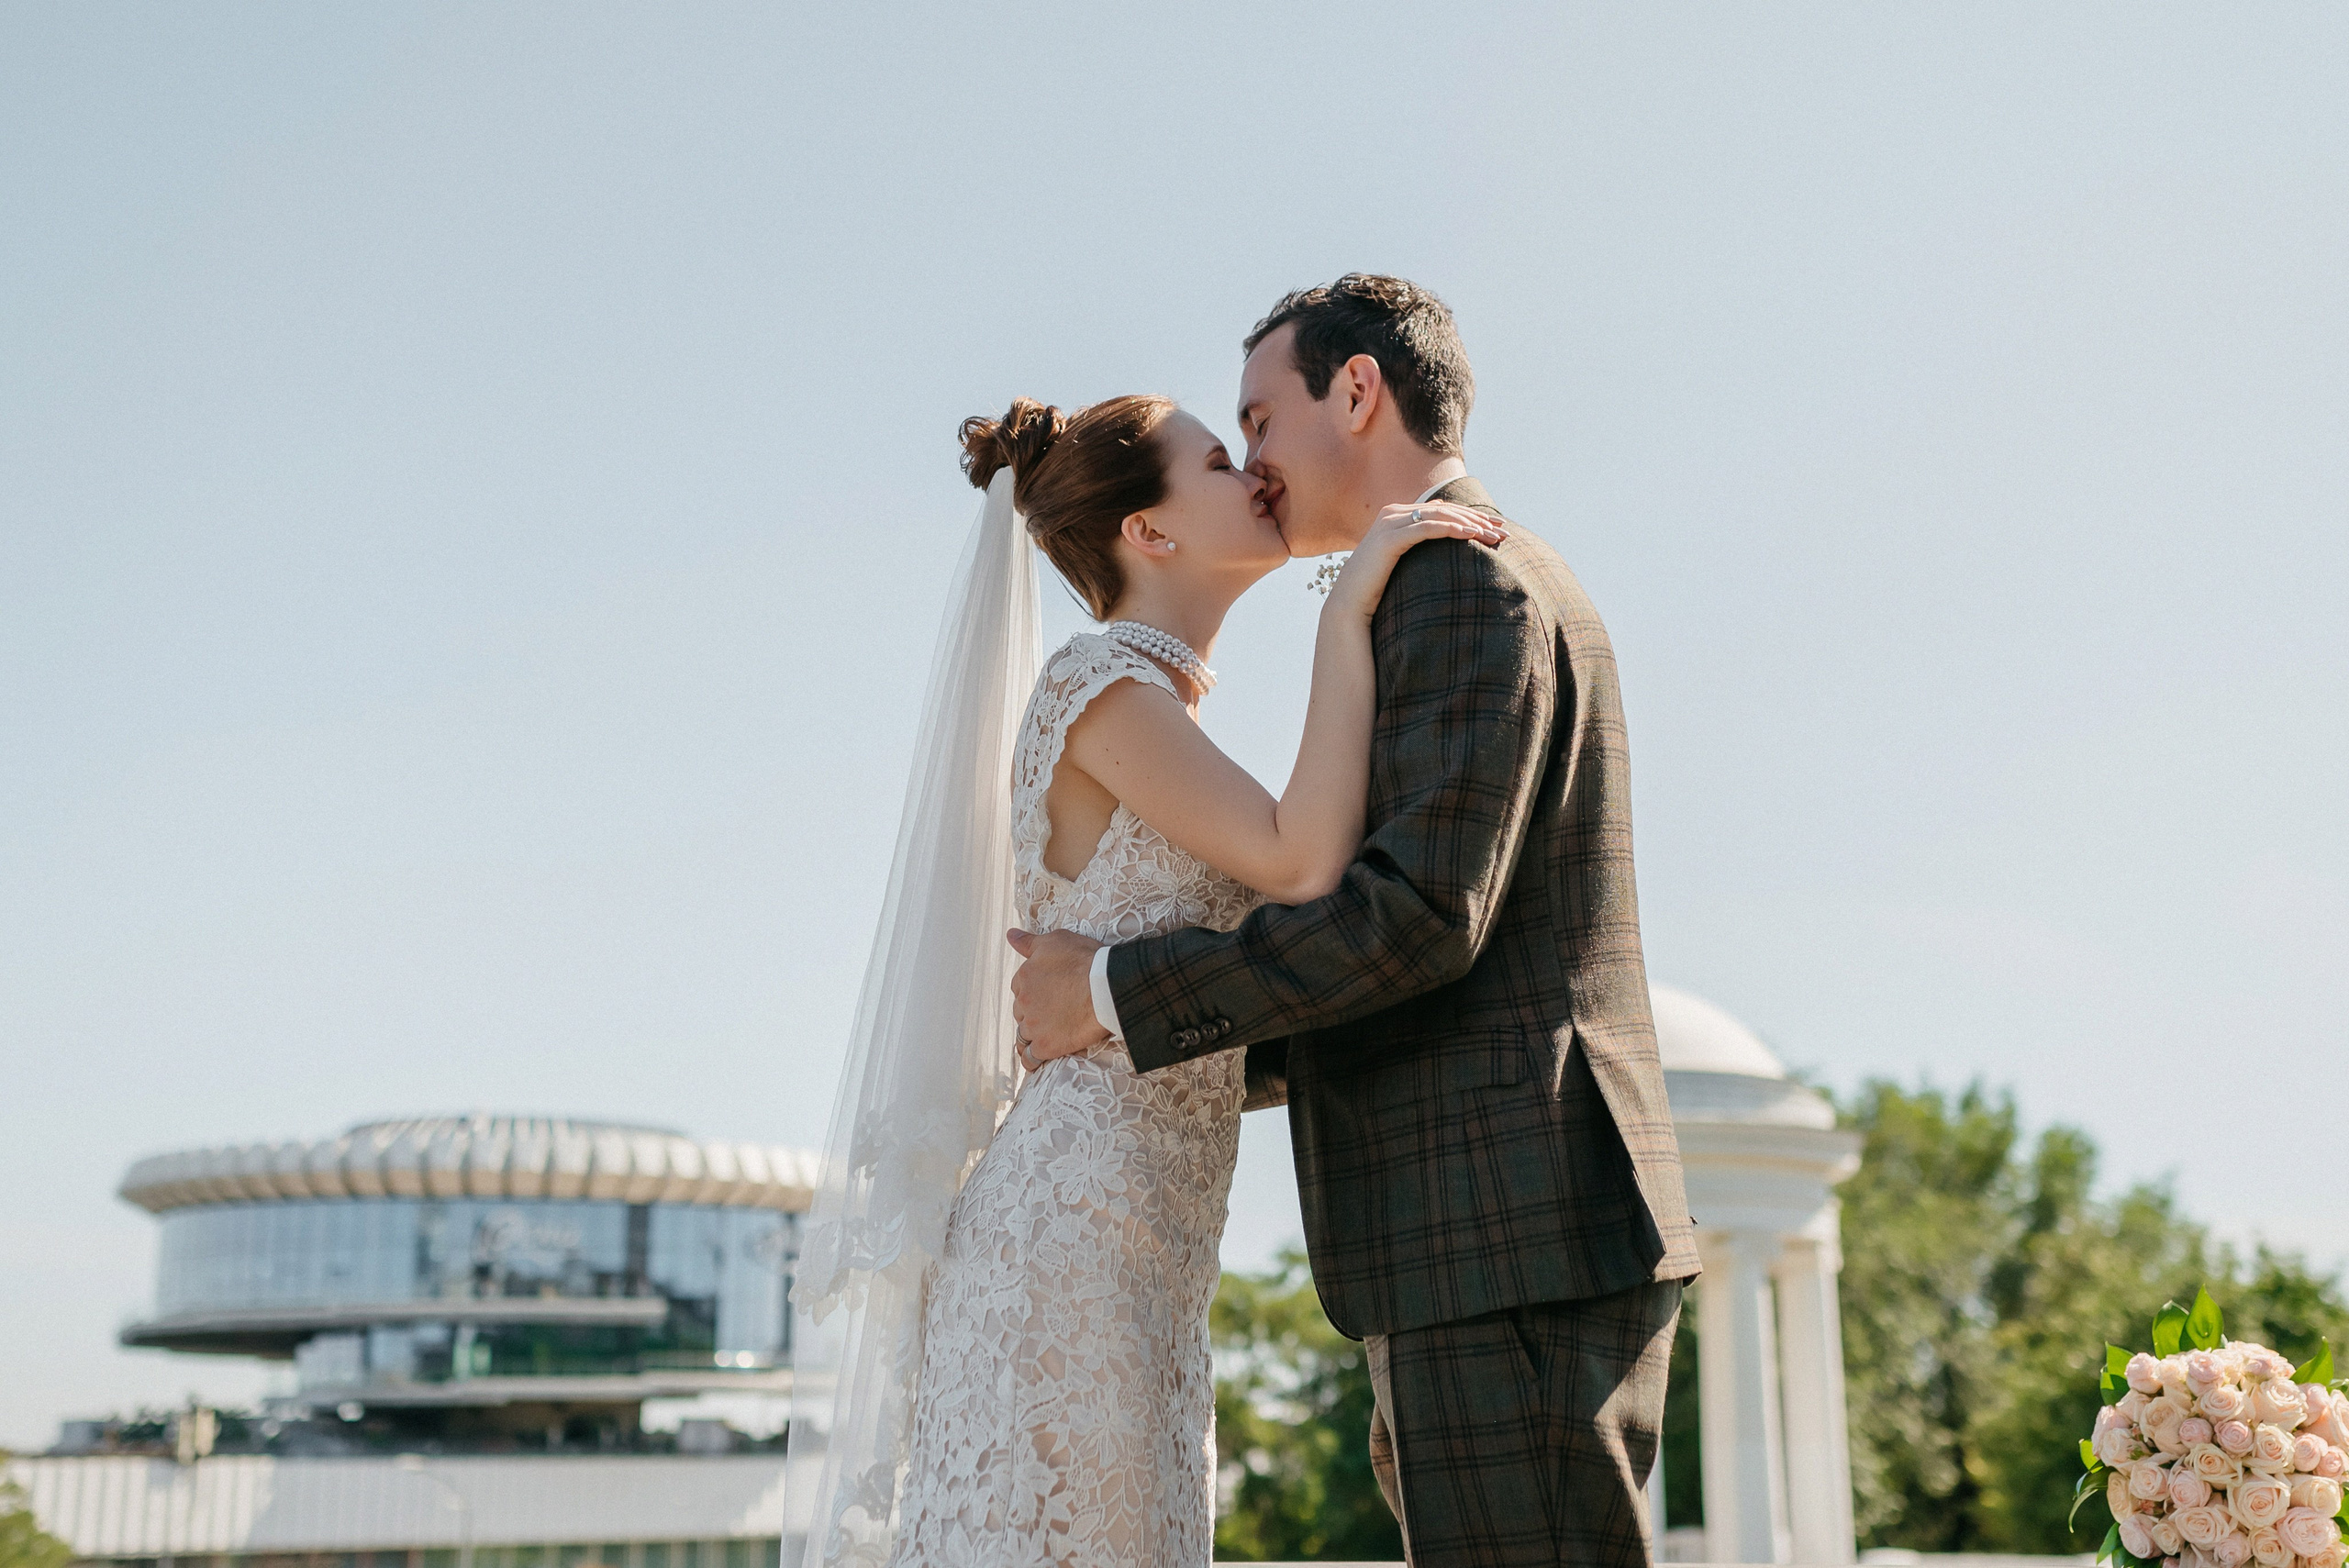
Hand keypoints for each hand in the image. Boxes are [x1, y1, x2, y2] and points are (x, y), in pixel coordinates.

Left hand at [1007, 928, 1108, 1067]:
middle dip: (1032, 1012)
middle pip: (1021, 1011)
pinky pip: (1030, 1058)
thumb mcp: (1055, 941)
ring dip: (1031, 1035)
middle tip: (1052, 1013)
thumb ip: (1029, 941)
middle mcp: (1023, 1002)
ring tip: (1044, 1036)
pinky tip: (1036, 1060)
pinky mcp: (1046, 1046)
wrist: (1106, 987)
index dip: (1033, 990)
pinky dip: (1031, 1060)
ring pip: (1023, 1034)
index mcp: (1024, 977)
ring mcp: (1033, 1026)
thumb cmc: (1085, 960)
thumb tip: (1009, 935)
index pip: (1019, 987)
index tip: (1046, 993)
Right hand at [1324, 501, 1505, 623]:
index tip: (1497, 526)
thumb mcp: (1403, 565)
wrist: (1350, 604)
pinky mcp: (1390, 538)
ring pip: (1440, 516)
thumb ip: (1419, 550)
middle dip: (1477, 519)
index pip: (1443, 511)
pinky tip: (1472, 535)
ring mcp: (1390, 523)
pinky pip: (1427, 528)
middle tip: (1503, 530)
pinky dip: (1452, 528)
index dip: (1472, 516)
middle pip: (1445, 510)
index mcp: (1398, 516)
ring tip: (1494, 535)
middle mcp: (1393, 513)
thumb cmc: (1377, 589)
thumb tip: (1446, 546)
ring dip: (1471, 524)